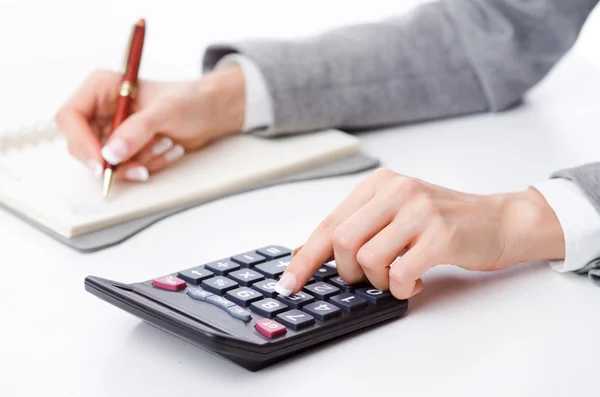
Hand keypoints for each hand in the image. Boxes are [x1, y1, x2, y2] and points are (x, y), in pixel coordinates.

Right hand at [55, 65, 244, 180]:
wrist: (211, 112)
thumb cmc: (190, 100)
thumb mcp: (165, 111)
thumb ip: (137, 131)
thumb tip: (111, 154)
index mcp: (101, 88)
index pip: (71, 117)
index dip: (81, 142)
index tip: (102, 163)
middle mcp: (102, 110)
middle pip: (84, 146)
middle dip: (116, 161)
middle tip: (141, 167)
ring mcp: (113, 131)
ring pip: (107, 162)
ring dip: (140, 161)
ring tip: (167, 145)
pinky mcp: (127, 148)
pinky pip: (126, 168)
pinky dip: (148, 165)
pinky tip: (169, 150)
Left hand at [275, 168, 564, 298]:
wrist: (499, 221)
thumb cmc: (443, 222)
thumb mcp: (394, 215)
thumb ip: (356, 228)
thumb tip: (307, 253)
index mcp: (379, 184)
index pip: (329, 223)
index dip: (305, 258)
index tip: (289, 283)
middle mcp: (396, 190)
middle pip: (342, 242)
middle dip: (349, 272)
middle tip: (369, 278)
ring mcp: (419, 210)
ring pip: (367, 259)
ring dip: (379, 281)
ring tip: (398, 275)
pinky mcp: (441, 234)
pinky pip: (400, 274)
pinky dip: (402, 288)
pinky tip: (416, 281)